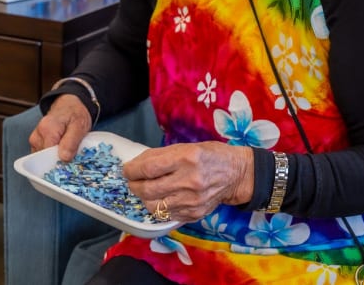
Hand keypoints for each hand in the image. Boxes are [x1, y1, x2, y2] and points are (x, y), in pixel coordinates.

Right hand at [28, 94, 91, 160]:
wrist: (69, 106)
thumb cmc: (75, 114)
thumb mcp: (79, 126)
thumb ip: (71, 142)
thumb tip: (64, 158)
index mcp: (47, 129)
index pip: (49, 156)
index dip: (60, 161)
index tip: (70, 161)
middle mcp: (37, 135)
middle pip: (45, 159)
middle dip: (58, 160)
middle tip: (71, 154)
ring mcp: (35, 140)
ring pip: (43, 159)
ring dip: (55, 157)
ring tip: (66, 148)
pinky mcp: (36, 143)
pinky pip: (42, 156)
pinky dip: (51, 156)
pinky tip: (60, 149)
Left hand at [124, 142, 253, 222]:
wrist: (237, 175)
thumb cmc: (211, 155)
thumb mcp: (187, 147)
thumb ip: (161, 156)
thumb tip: (137, 164)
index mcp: (187, 158)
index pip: (149, 168)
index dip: (132, 170)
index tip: (126, 169)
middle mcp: (189, 181)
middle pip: (147, 189)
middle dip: (133, 185)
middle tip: (132, 181)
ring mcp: (192, 201)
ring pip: (153, 206)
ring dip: (144, 198)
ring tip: (145, 190)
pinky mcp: (194, 214)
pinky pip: (166, 215)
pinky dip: (158, 206)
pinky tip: (161, 198)